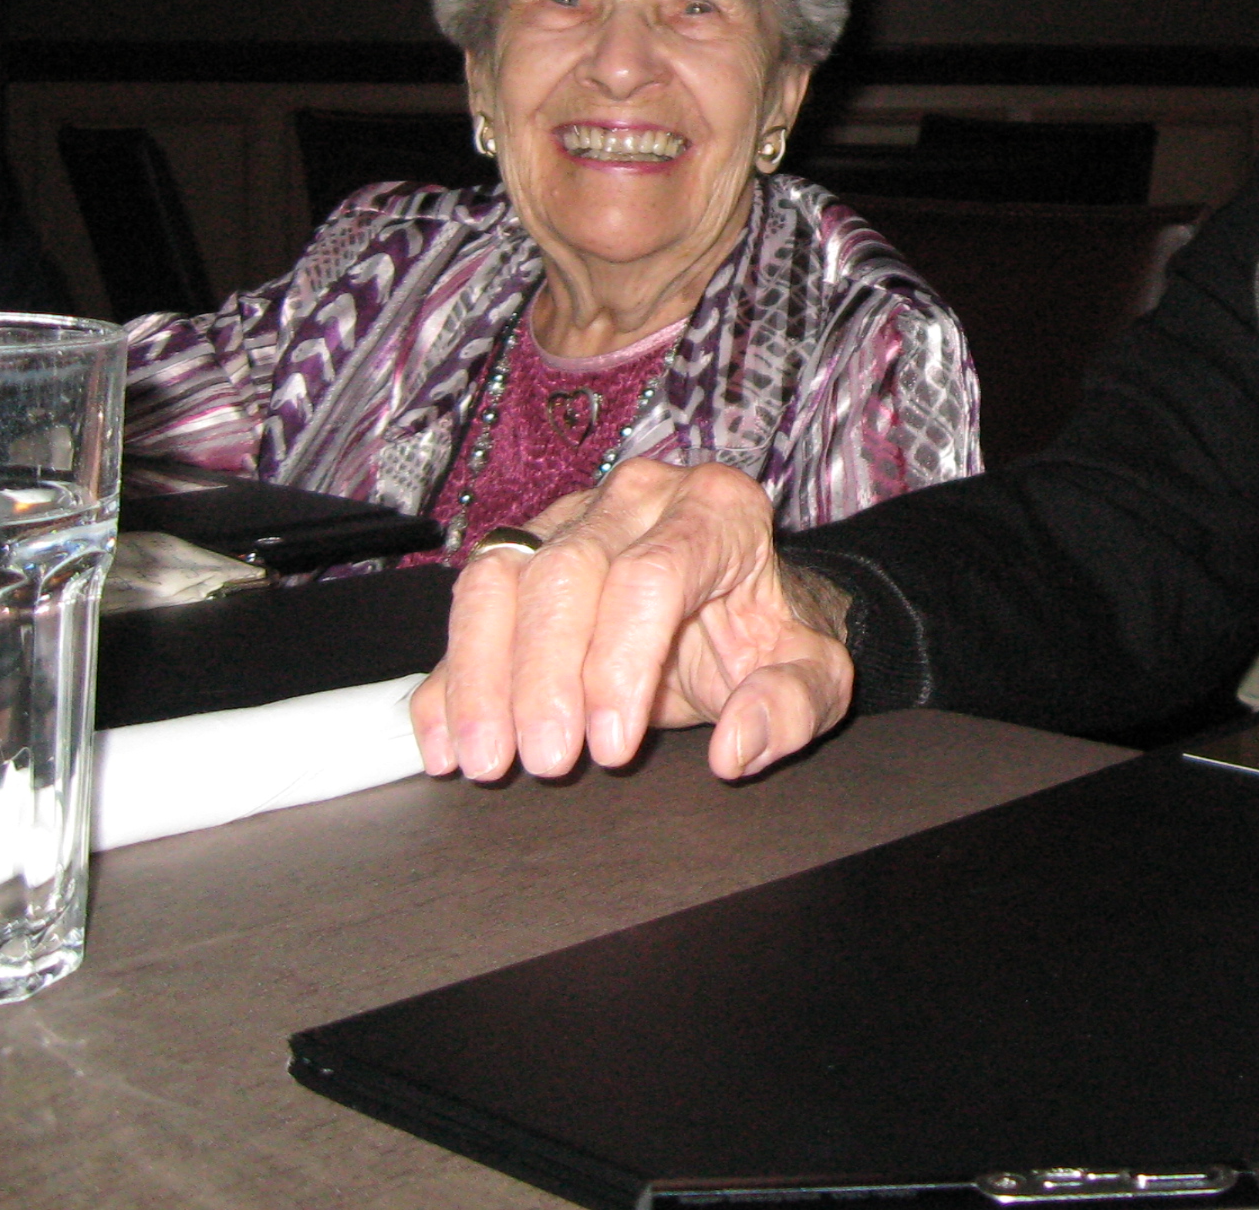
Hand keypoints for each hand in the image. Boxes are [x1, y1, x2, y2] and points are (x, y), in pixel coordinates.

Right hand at [409, 459, 854, 784]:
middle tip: (546, 761)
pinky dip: (449, 677)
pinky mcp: (521, 550)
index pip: (652, 574)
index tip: (612, 749)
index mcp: (718, 510)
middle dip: (545, 675)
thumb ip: (793, 705)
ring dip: (482, 675)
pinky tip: (443, 744)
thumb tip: (735, 748)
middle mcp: (638, 496)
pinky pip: (469, 606)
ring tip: (485, 760)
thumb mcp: (816, 675)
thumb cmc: (774, 635)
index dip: (620, 662)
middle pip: (566, 571)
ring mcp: (570, 515)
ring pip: (500, 575)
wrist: (740, 607)